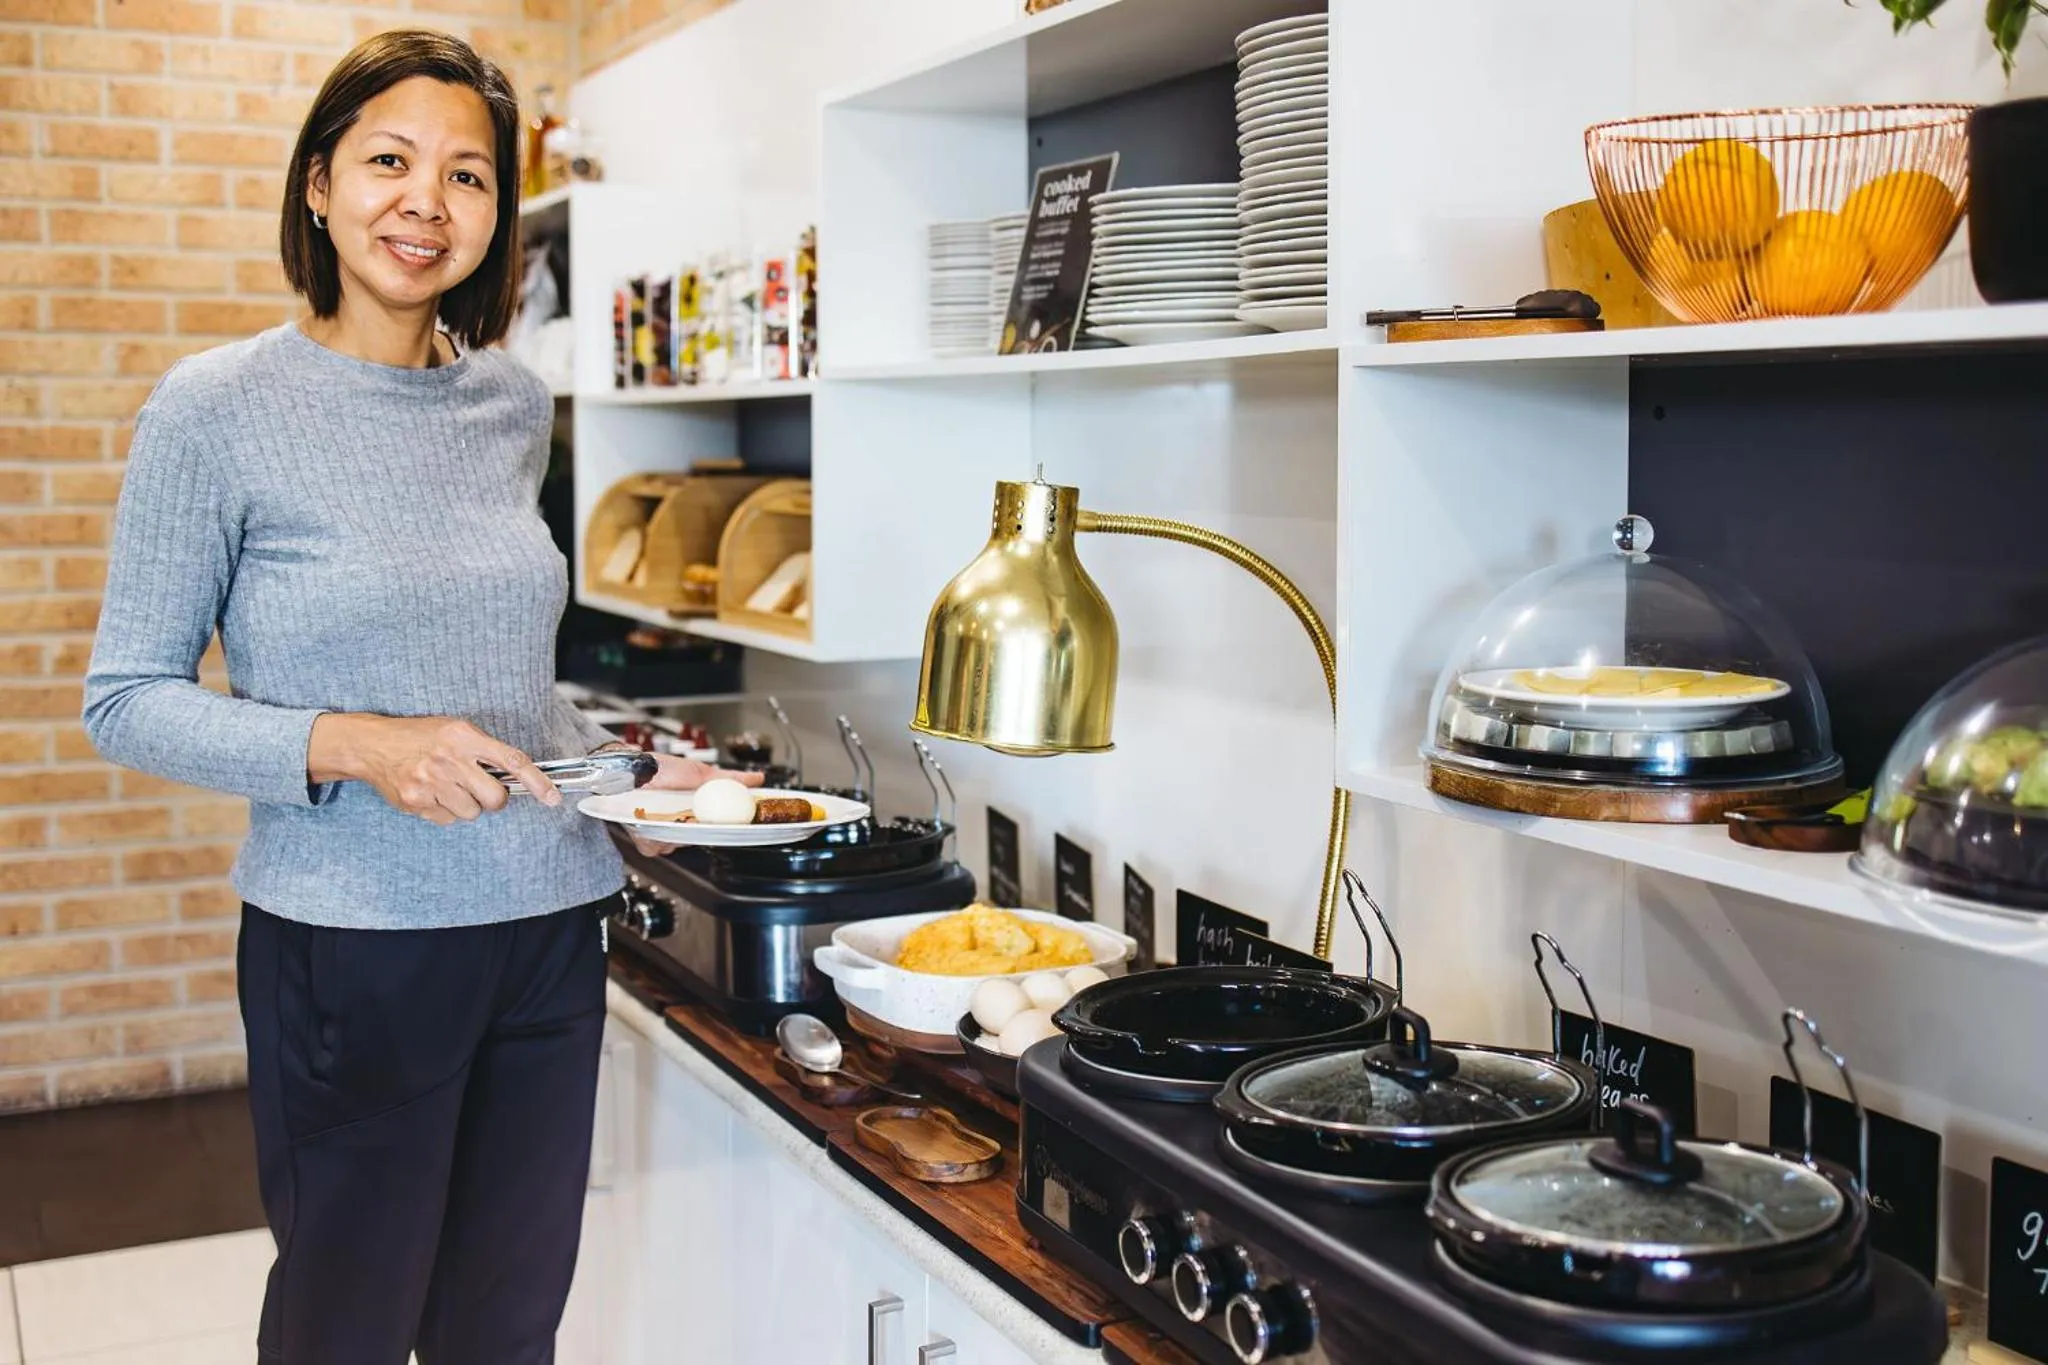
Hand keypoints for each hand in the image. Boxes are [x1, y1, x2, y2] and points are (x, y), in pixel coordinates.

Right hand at [309, 714, 559, 824]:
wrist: (373, 745)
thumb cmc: (420, 737)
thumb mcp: (455, 730)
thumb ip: (484, 751)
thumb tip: (518, 778)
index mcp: (463, 736)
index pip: (511, 760)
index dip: (536, 781)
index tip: (553, 797)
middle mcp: (448, 759)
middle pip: (495, 798)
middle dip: (494, 799)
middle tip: (479, 789)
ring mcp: (431, 782)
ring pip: (472, 813)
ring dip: (466, 805)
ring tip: (448, 786)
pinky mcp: (416, 802)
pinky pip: (448, 820)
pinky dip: (444, 811)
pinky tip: (431, 793)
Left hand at [626, 753, 763, 855]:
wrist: (631, 768)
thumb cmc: (662, 768)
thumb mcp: (701, 773)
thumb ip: (731, 779)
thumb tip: (757, 778)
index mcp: (694, 811)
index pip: (713, 828)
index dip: (720, 828)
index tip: (725, 825)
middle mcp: (678, 823)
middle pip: (695, 840)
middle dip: (694, 830)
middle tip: (689, 814)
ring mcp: (661, 832)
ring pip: (675, 846)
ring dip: (672, 832)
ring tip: (666, 813)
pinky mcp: (644, 838)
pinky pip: (654, 848)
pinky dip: (652, 837)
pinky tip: (651, 821)